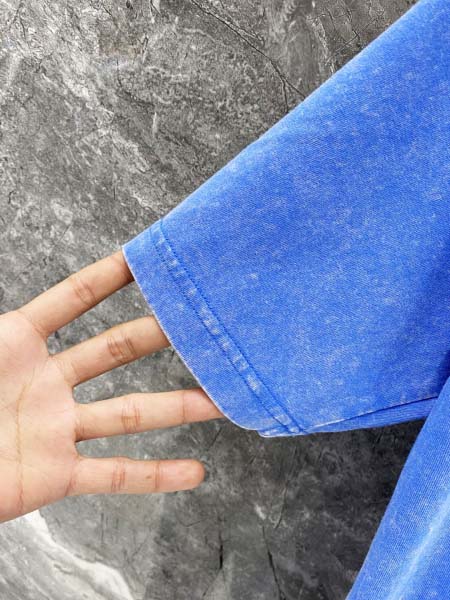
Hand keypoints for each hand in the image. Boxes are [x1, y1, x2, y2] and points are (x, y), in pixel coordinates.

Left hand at [0, 250, 222, 523]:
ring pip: (128, 413)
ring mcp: (56, 428)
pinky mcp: (56, 476)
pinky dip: (156, 475)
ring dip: (177, 407)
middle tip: (200, 322)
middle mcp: (47, 383)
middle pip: (115, 351)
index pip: (72, 300)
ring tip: (219, 399)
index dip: (108, 277)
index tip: (146, 258)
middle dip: (158, 335)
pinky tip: (193, 472)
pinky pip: (114, 475)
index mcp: (16, 343)